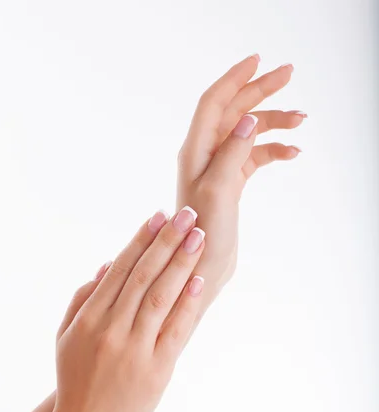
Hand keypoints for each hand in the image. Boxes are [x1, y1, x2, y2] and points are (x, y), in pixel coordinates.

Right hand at [54, 207, 204, 411]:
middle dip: (167, 241)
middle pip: (143, 276)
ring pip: (160, 296)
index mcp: (89, 319)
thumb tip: (107, 265)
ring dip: (181, 263)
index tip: (159, 216)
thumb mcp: (65, 338)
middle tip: (187, 214)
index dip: (141, 240)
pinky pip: (175, 330)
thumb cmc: (74, 382)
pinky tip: (199, 279)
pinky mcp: (156, 370)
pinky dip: (188, 303)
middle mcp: (111, 329)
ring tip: (198, 236)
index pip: (120, 270)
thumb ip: (82, 300)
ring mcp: (134, 350)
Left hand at [177, 55, 305, 304]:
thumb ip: (232, 152)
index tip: (258, 60)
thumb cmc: (202, 234)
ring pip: (248, 132)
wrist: (203, 266)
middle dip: (260, 91)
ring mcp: (219, 168)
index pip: (213, 102)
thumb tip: (250, 119)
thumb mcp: (217, 190)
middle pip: (234, 111)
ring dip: (273, 123)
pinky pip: (254, 156)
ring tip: (301, 121)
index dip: (234, 78)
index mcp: (195, 151)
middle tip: (289, 74)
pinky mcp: (231, 183)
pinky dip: (273, 150)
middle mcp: (204, 155)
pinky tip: (292, 153)